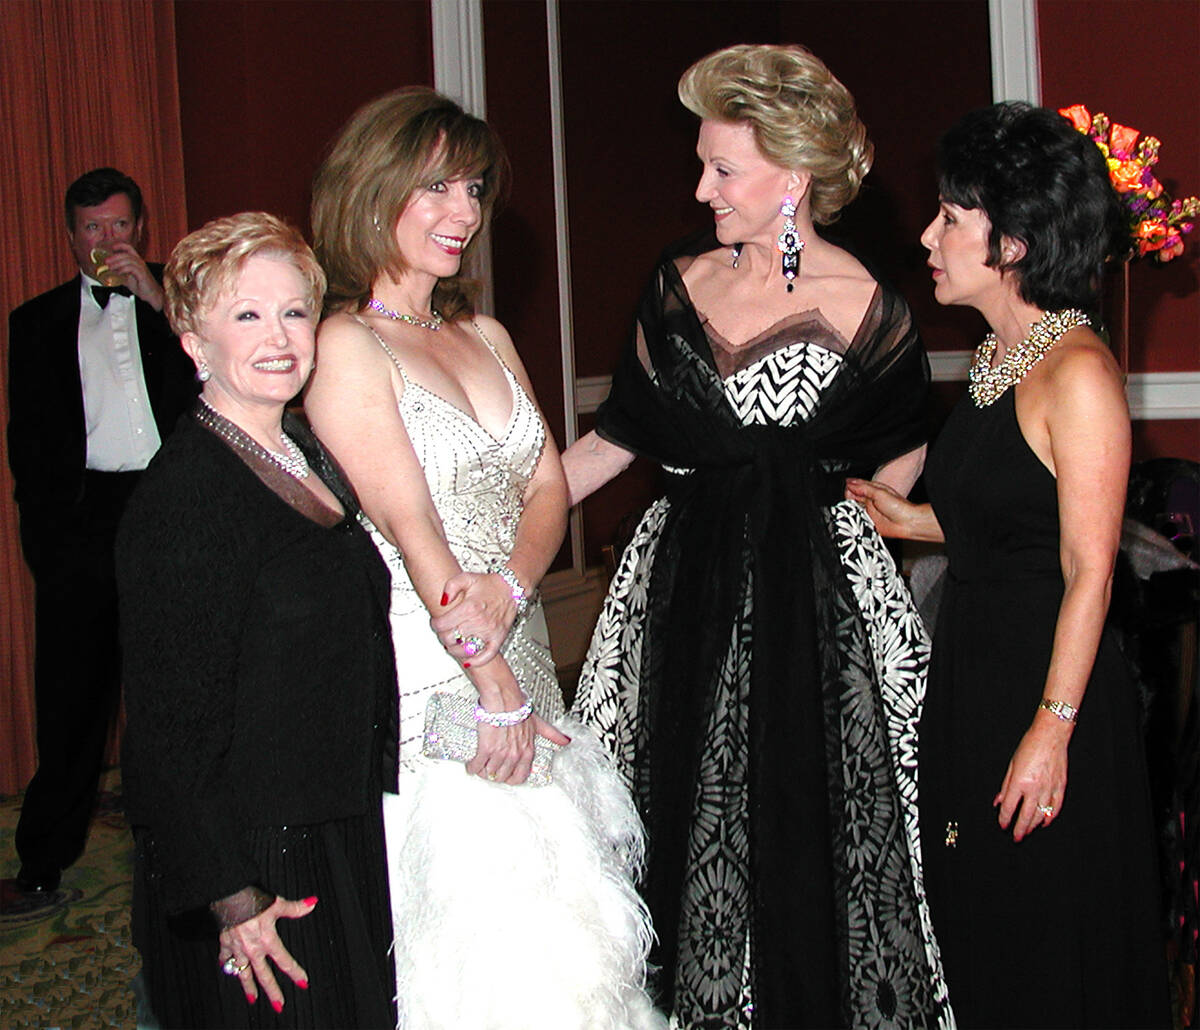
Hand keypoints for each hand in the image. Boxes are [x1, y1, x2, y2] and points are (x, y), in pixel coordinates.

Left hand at [104, 242, 164, 309]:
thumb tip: (110, 273)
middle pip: (126, 254)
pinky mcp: (142, 274)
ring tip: (110, 267)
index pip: (129, 249)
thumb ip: (121, 274)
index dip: (120, 246)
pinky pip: (131, 268)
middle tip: (106, 261)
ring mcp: (142, 268)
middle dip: (115, 257)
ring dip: (117, 263)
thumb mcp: (128, 279)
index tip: (112, 248)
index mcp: (137, 261)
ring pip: (128, 260)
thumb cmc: (142, 287)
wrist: (152, 295)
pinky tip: (118, 273)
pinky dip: (123, 269)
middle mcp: (140, 262)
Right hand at [217, 895, 316, 1011]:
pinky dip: (227, 965)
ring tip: (253, 998)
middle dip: (273, 992)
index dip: (295, 972)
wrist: (228, 897)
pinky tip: (229, 970)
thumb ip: (295, 908)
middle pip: (264, 976)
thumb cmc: (252, 900)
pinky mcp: (225, 944)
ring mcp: (238, 949)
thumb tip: (312, 903)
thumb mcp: (277, 904)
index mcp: (268, 940)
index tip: (303, 982)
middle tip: (279, 1005)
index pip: (285, 961)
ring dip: (248, 987)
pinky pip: (226, 959)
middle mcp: (253, 949)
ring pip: (243, 973)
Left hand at [430, 570, 519, 666]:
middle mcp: (479, 622)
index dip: (435, 624)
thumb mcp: (466, 577)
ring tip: (453, 644)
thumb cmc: (489, 584)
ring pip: (465, 650)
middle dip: (443, 636)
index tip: (436, 622)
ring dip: (455, 650)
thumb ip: (450, 586)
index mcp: (469, 608)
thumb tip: (443, 602)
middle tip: (444, 632)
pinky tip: (468, 660)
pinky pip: (487, 655)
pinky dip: (476, 661)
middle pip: (450, 638)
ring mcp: (489, 632)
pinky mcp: (498, 638)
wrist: (511, 588)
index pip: (442, 625)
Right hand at [467, 714, 570, 784]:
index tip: (505, 775)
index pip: (520, 777)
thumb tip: (565, 741)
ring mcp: (500, 754)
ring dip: (482, 771)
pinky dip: (471, 767)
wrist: (503, 697)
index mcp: (527, 751)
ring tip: (479, 765)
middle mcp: (515, 755)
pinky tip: (470, 764)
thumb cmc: (518, 707)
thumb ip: (552, 734)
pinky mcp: (486, 749)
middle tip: (489, 769)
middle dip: (495, 775)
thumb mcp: (538, 723)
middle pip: (502, 777)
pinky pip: (476, 766)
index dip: (511, 778)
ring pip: (489, 773)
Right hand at [844, 477, 919, 536]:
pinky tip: (854, 520)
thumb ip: (864, 488)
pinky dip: (853, 522)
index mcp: (872, 492)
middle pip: (852, 499)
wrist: (907, 523)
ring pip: (852, 511)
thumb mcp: (879, 493)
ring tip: (852, 511)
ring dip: (850, 511)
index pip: (855, 488)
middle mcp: (869, 502)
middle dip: (847, 500)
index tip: (847, 492)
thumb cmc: (899, 507)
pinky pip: (856, 523)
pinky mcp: (868, 524)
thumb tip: (850, 484)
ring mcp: (868, 514)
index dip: (849, 489)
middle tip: (849, 502)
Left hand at [994, 723, 1069, 841]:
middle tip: (1016, 837)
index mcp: (1019, 782)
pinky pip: (1055, 808)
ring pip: (1040, 815)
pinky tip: (1044, 822)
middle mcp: (1034, 788)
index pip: (1009, 807)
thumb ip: (1005, 786)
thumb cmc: (1029, 746)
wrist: (1051, 736)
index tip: (1002, 825)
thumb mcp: (1011, 765)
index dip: (1004, 819)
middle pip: (1025, 816)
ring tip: (1027, 831)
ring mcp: (1049, 789)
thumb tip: (998, 802)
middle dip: (1019, 829)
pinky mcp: (1060, 787)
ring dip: (1033, 826)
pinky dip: (1049, 817)